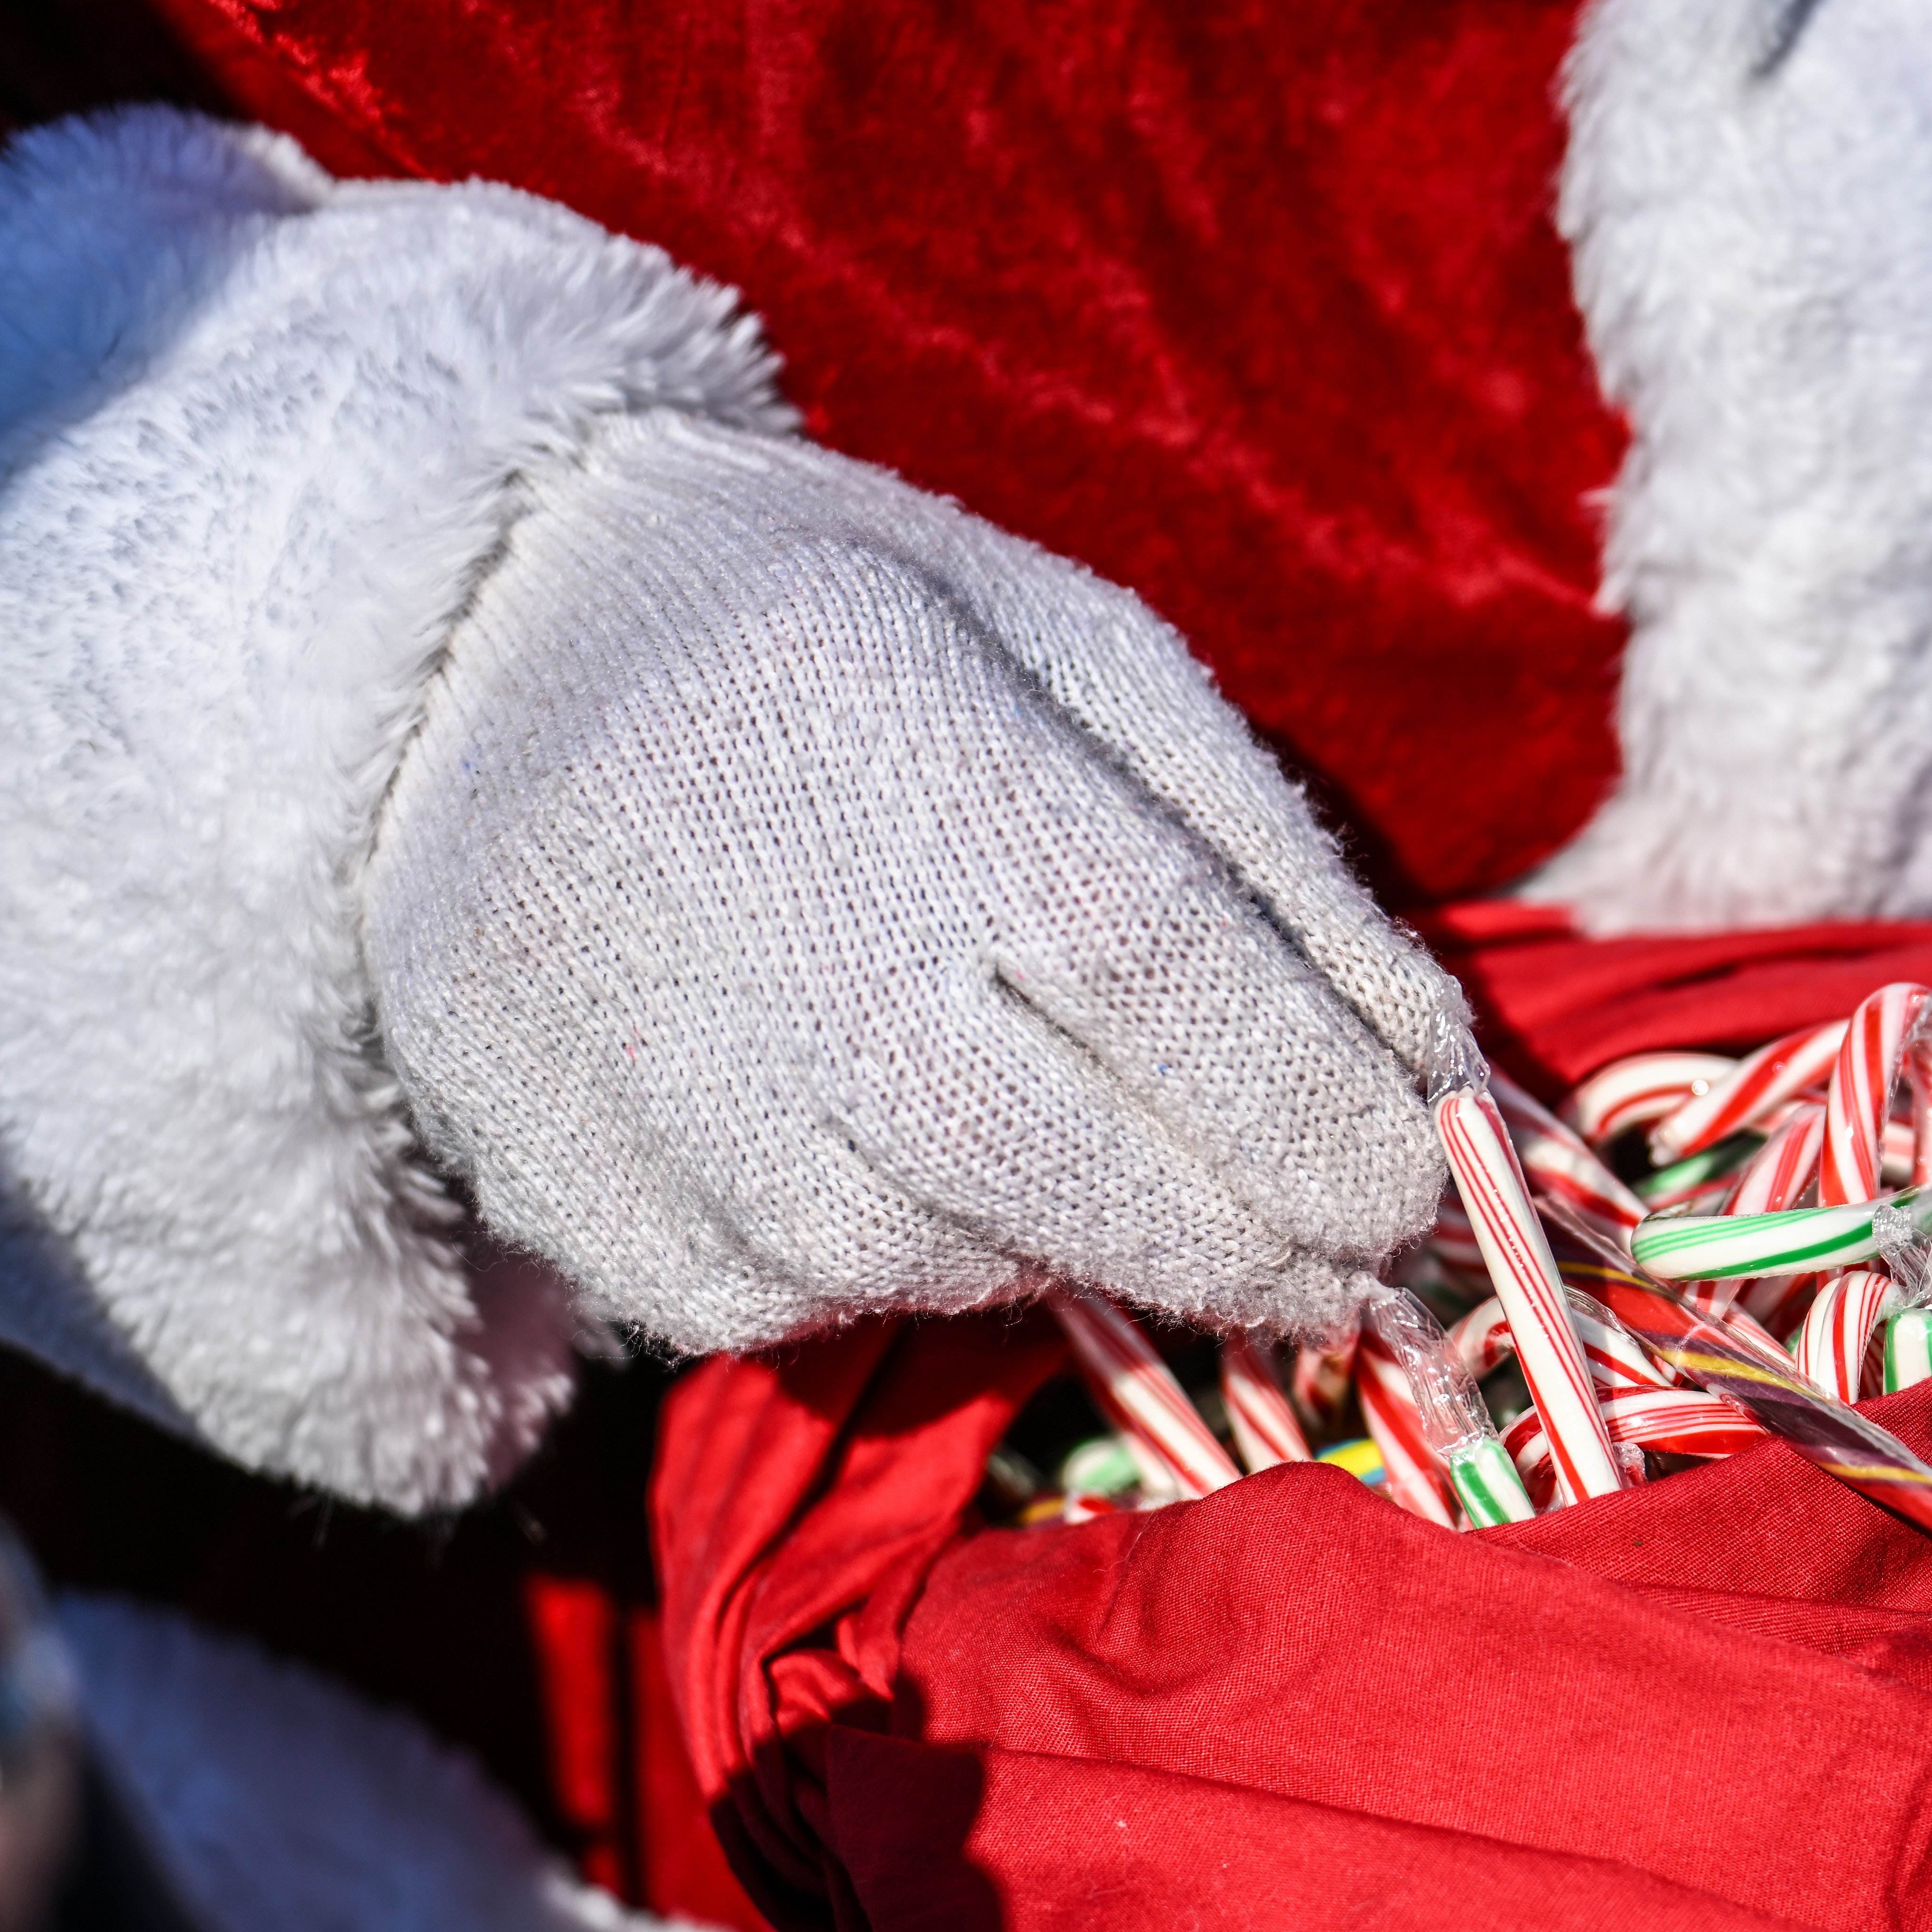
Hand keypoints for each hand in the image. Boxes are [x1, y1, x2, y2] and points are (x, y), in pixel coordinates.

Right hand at [363, 414, 1469, 1351]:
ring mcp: (676, 1112)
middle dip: (1267, 1249)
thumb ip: (1279, 871)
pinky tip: (924, 1154)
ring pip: (972, 1266)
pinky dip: (923, 1258)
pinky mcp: (599, 1213)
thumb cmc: (850, 628)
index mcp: (938, 779)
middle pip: (1096, 1182)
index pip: (1186, 1008)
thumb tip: (1448, 1076)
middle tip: (1362, 1268)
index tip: (1436, 1193)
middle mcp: (798, 968)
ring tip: (1126, 1159)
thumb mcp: (1092, 660)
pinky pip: (820, 1304)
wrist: (483, 649)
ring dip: (1101, 1249)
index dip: (1333, 1129)